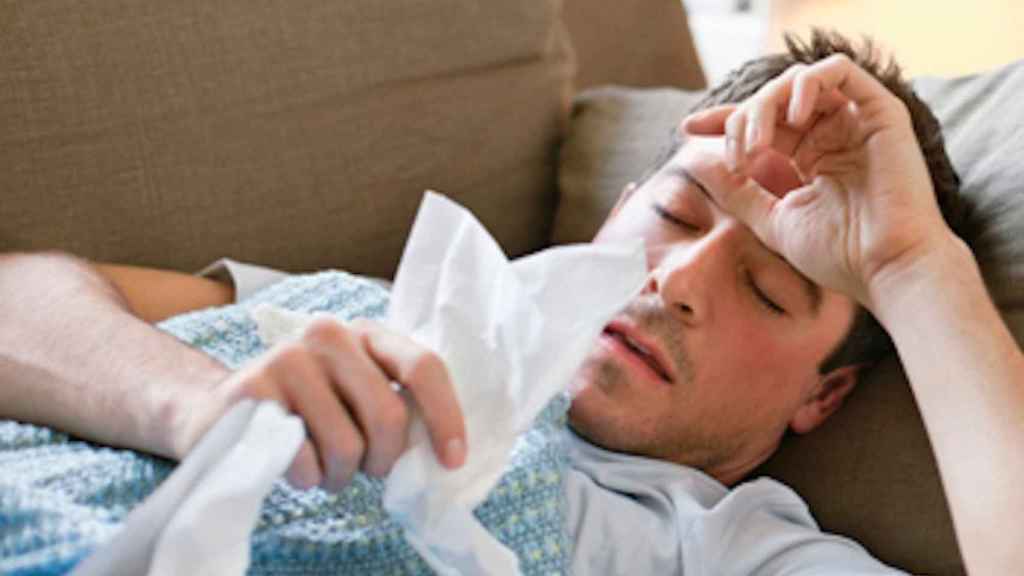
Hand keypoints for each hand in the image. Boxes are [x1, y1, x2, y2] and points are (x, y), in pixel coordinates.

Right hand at [181, 317, 465, 491]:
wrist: (218, 414)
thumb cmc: (305, 413)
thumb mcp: (354, 397)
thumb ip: (395, 404)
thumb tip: (443, 448)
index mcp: (367, 333)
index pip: (423, 366)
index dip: (446, 417)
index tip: (451, 461)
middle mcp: (329, 333)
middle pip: (388, 414)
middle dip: (384, 459)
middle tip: (368, 470)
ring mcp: (288, 357)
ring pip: (348, 445)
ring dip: (341, 475)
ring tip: (324, 468)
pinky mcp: (252, 388)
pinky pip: (305, 459)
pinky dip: (306, 478)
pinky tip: (291, 463)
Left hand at [681, 54, 954, 307]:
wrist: (886, 269)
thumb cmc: (838, 254)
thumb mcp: (772, 220)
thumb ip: (736, 190)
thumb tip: (695, 160)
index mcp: (810, 157)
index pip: (761, 123)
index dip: (724, 119)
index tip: (688, 128)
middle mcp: (832, 135)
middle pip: (773, 100)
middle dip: (742, 120)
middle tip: (737, 157)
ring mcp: (856, 121)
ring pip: (798, 82)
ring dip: (766, 104)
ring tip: (757, 145)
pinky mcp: (881, 111)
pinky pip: (840, 69)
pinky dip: (807, 83)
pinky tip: (792, 115)